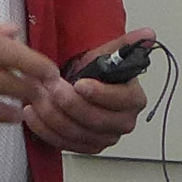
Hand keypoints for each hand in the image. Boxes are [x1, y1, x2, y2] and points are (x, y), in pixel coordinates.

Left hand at [28, 29, 154, 153]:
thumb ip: (127, 43)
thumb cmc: (96, 72)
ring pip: (77, 133)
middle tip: (52, 87)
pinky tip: (32, 114)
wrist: (81, 86)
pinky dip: (45, 130)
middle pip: (96, 120)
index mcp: (134, 100)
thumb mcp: (109, 53)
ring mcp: (105, 138)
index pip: (120, 100)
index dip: (99, 94)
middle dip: (70, 104)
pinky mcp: (86, 147)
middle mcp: (123, 123)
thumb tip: (149, 33)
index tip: (80, 83)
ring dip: (53, 116)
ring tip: (38, 97)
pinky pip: (64, 144)